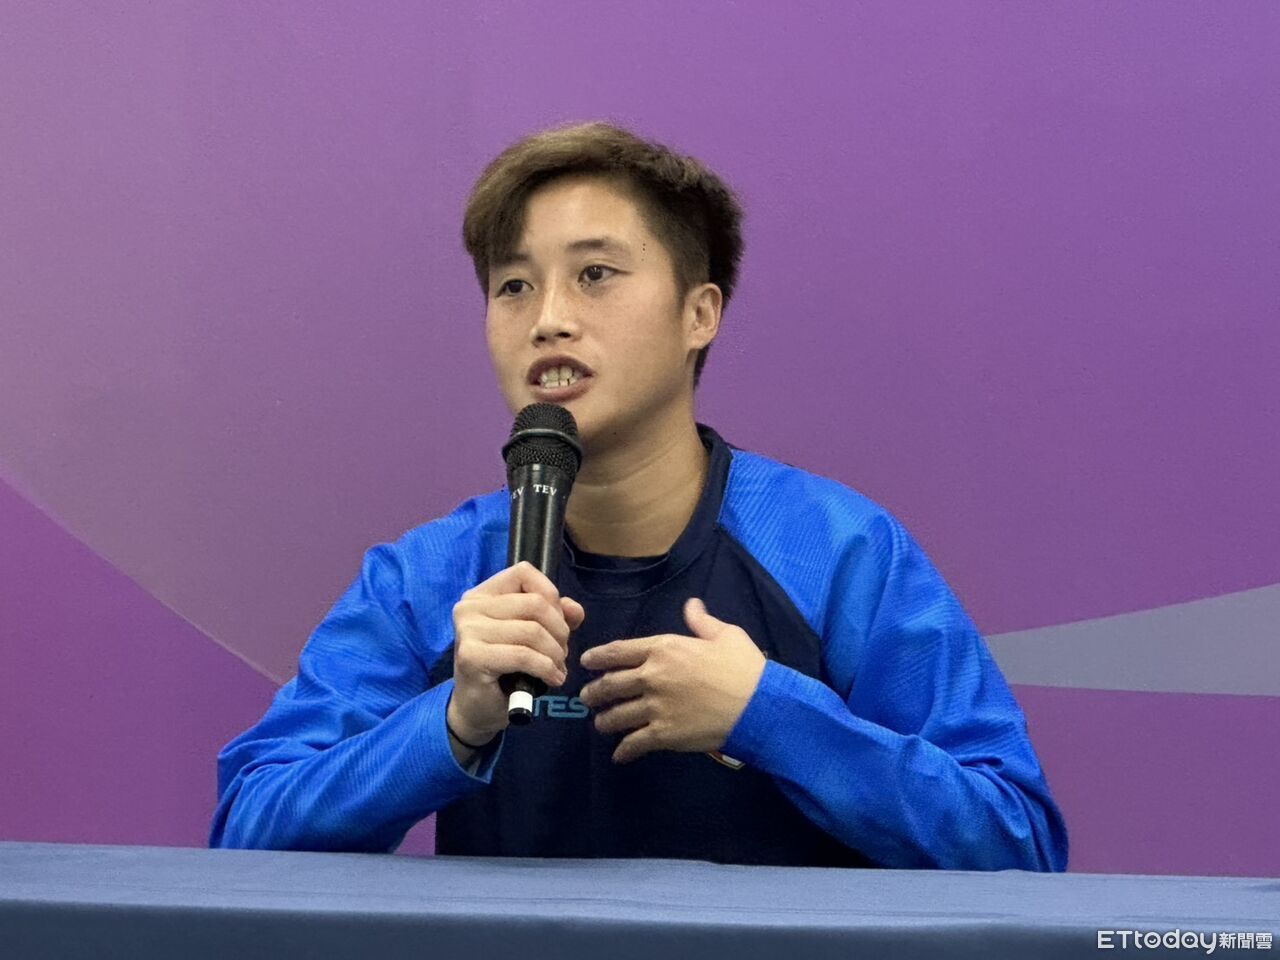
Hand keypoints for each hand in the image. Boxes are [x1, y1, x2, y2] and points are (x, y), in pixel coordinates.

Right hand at [447, 561, 585, 745]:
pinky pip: (524, 655)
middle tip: (561, 653)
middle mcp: (470, 607)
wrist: (476, 710)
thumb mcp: (532, 636)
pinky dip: (546, 668)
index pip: (524, 572)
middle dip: (559, 631)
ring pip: (532, 631)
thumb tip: (575, 609)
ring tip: (557, 669)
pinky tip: (553, 679)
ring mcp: (468, 630)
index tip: (557, 622)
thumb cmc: (505, 670)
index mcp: (483, 594)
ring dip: (555, 654)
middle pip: (535, 603)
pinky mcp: (471, 656)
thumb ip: (554, 616)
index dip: (550, 594)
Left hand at [578, 597, 766, 763]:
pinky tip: (619, 755)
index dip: (598, 657)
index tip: (586, 661)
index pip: (618, 651)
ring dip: (605, 721)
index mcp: (663, 648)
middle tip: (587, 697)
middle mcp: (652, 676)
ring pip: (617, 716)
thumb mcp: (725, 634)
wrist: (759, 705)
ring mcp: (655, 707)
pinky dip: (624, 750)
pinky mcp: (664, 734)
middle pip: (610, 684)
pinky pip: (634, 743)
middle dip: (594, 692)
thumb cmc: (744, 667)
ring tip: (601, 724)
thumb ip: (701, 621)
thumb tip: (692, 605)